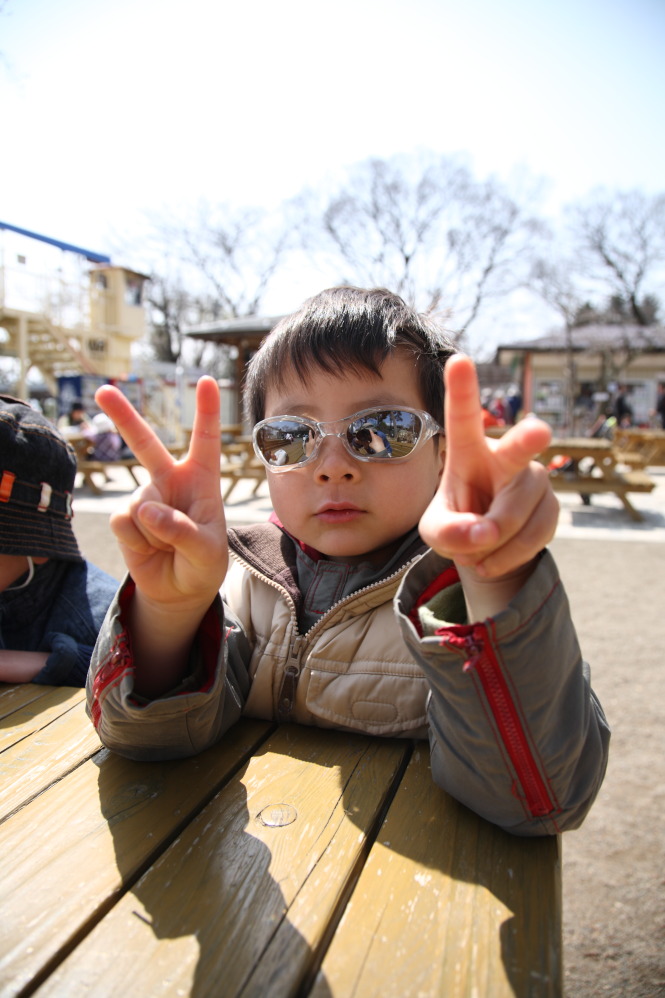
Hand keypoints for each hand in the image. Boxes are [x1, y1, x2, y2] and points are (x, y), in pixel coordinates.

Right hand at [95, 377, 227, 612]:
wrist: (179, 590)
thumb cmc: (203, 563)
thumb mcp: (206, 551)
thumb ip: (180, 530)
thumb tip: (144, 509)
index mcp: (201, 479)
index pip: (205, 440)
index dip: (206, 410)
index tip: (206, 380)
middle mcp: (170, 480)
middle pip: (145, 443)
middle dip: (123, 416)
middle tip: (104, 390)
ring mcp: (145, 497)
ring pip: (140, 504)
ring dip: (155, 533)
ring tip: (168, 546)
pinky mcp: (124, 517)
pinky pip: (123, 522)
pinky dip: (137, 541)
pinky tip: (148, 548)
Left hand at [419, 355, 557, 588]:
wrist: (488, 549)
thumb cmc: (456, 524)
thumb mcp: (436, 533)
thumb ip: (448, 533)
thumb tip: (482, 535)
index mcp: (468, 451)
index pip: (463, 418)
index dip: (462, 389)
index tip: (458, 359)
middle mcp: (505, 457)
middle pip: (518, 450)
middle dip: (527, 440)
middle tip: (539, 430)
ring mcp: (533, 480)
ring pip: (513, 517)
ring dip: (490, 543)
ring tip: (476, 548)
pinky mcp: (551, 507)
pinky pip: (530, 538)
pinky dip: (506, 556)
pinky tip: (493, 556)